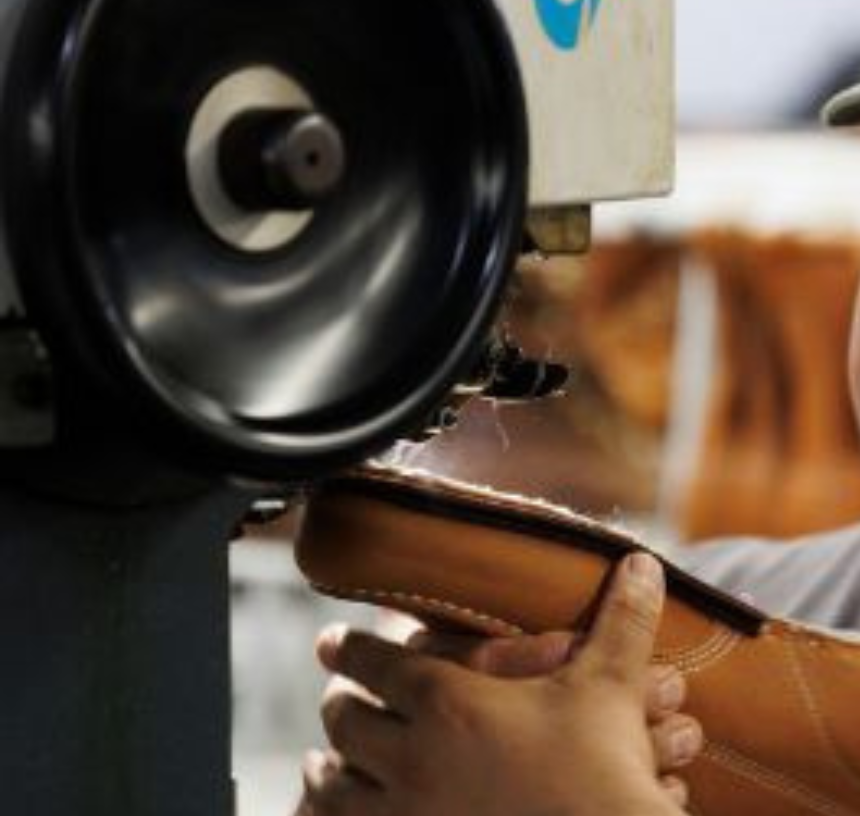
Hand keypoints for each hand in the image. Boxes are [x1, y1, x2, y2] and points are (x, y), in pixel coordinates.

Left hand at [302, 553, 700, 815]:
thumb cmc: (607, 774)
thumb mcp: (611, 689)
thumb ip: (622, 620)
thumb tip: (645, 562)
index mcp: (451, 703)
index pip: (374, 661)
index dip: (348, 646)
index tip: (331, 640)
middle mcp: (414, 758)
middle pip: (347, 721)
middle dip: (338, 704)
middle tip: (336, 697)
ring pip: (335, 789)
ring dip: (325, 771)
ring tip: (320, 764)